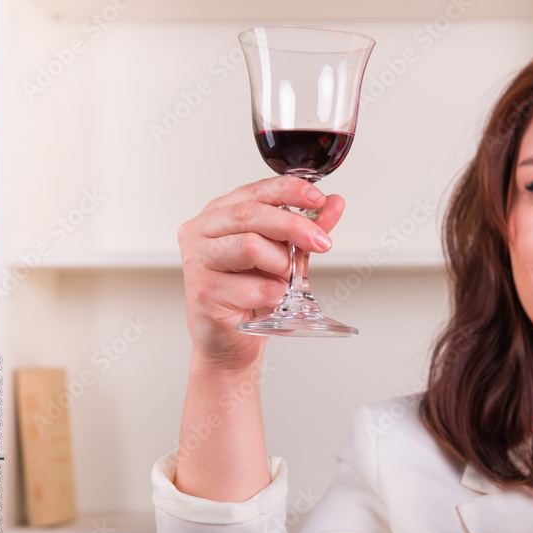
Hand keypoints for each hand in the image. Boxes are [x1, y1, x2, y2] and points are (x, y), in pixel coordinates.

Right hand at [177, 176, 344, 368]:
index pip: (256, 190)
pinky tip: (272, 298)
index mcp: (220, 213)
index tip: (317, 198)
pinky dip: (273, 293)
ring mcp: (198, 260)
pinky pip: (253, 286)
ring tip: (285, 278)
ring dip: (281, 263)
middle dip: (294, 225)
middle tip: (320, 242)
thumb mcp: (285, 255)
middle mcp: (202, 231)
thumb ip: (307, 229)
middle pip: (252, 214)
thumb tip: (334, 203)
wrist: (231, 342)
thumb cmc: (252, 295)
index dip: (290, 190)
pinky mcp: (203, 291)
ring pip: (250, 245)